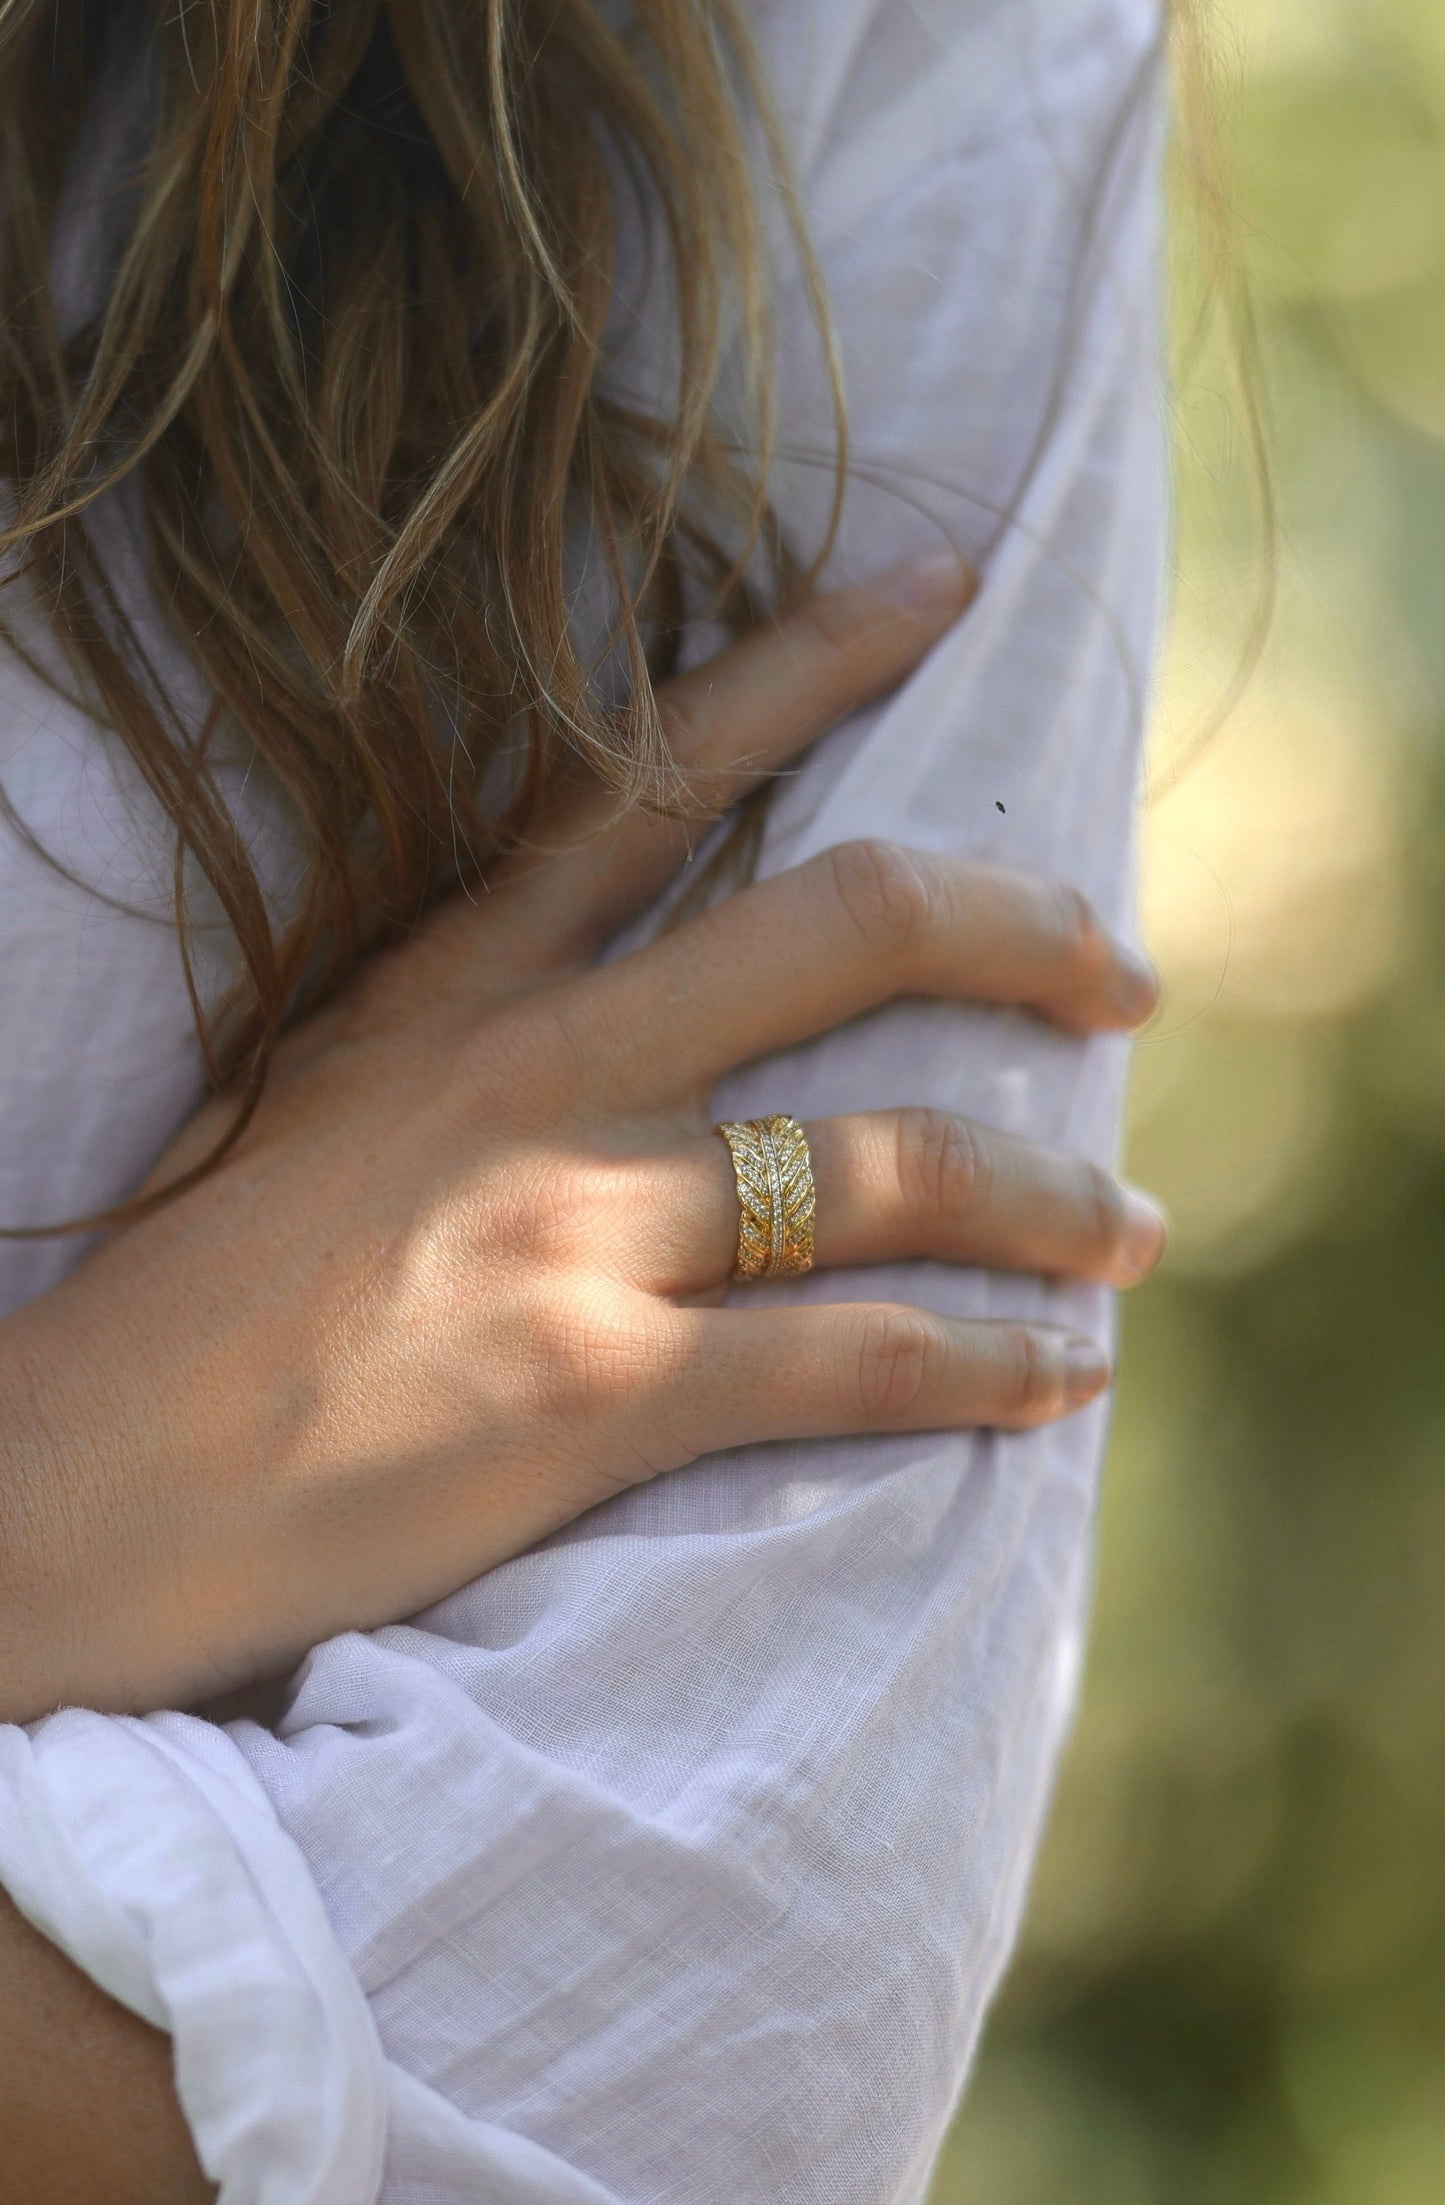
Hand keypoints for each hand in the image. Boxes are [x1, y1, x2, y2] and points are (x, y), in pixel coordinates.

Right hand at [0, 555, 1161, 1721]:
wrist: (56, 1505)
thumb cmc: (174, 1314)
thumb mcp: (306, 1110)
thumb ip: (459, 1040)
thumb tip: (612, 1009)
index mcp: (451, 983)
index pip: (658, 765)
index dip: (820, 654)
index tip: (946, 590)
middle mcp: (532, 1072)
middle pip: (846, 928)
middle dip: (1023, 929)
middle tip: (1122, 974)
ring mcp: (569, 1227)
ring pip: (897, 1161)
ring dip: (1054, 1197)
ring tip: (1132, 1228)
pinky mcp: (594, 1395)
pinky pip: (860, 1360)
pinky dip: (992, 1369)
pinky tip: (1064, 1378)